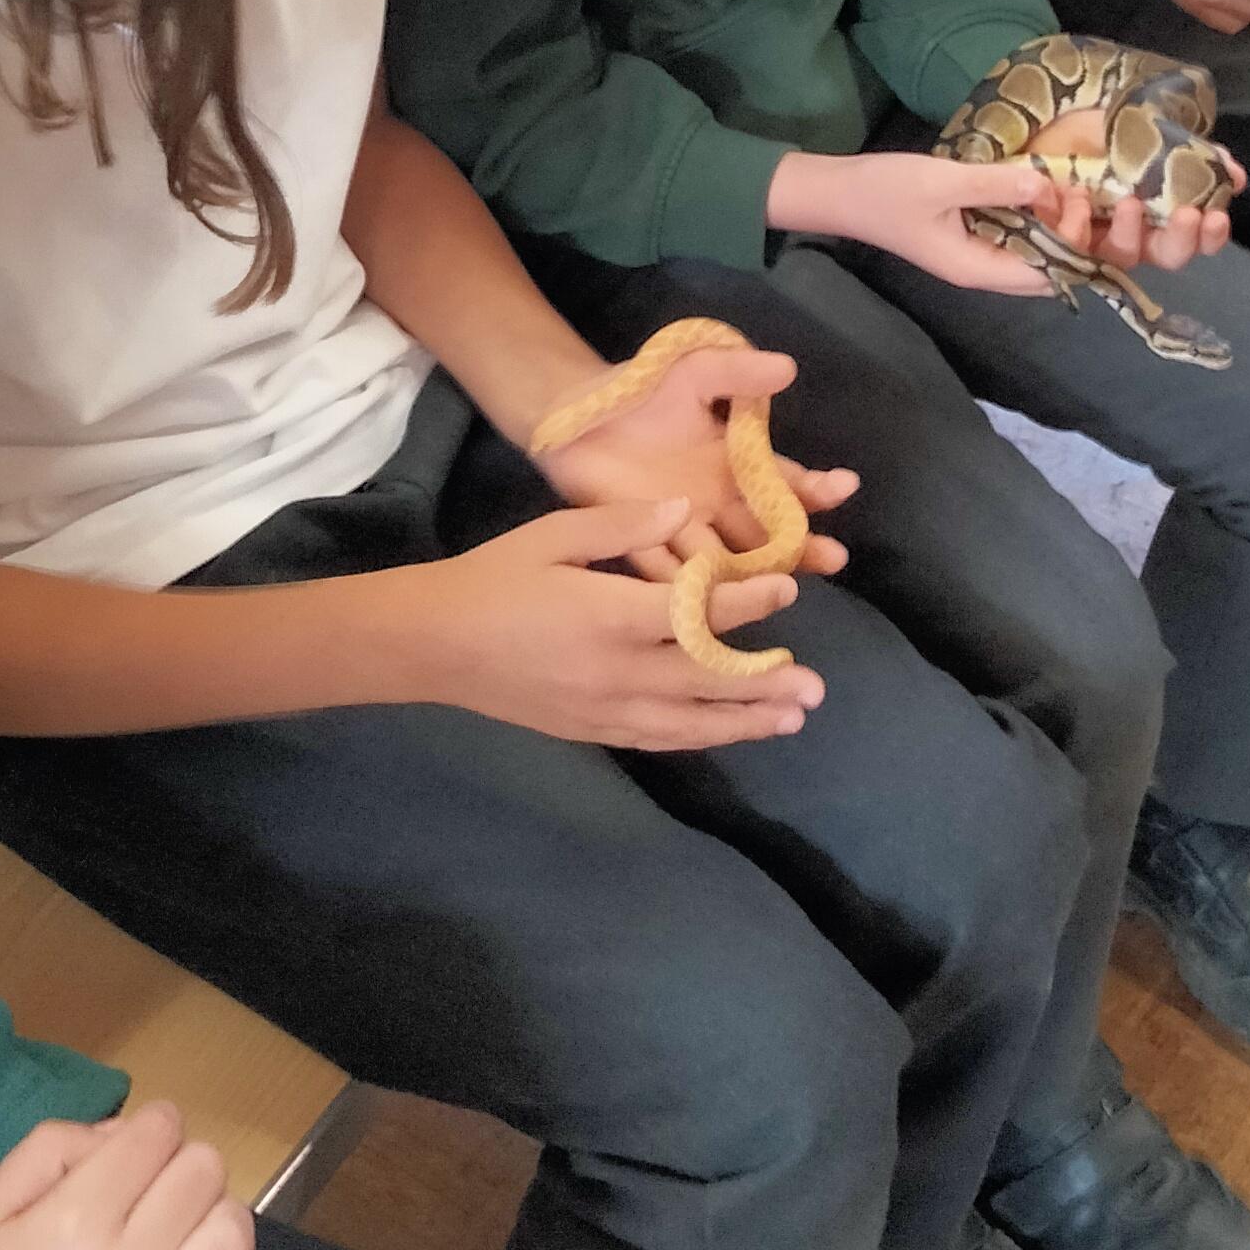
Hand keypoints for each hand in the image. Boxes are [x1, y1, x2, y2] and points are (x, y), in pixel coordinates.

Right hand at [0, 1104, 277, 1249]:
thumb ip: (54, 1147)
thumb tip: (125, 1130)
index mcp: (76, 1222)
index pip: (160, 1132)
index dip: (154, 1127)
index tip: (138, 1149)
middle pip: (205, 1172)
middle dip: (184, 1166)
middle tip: (159, 1190)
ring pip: (234, 1232)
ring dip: (216, 1218)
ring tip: (186, 1233)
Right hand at [391, 497, 823, 742]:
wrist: (435, 646)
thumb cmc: (495, 579)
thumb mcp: (554, 535)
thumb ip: (623, 527)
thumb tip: (685, 512)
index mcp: (609, 615)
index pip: (695, 613)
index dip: (746, 603)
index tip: (788, 590)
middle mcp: (616, 670)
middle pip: (705, 680)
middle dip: (763, 684)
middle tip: (815, 688)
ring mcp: (604, 708)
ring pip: (689, 721)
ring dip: (743, 722)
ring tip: (790, 720)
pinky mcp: (591, 729)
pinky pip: (657, 738)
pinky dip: (698, 736)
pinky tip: (727, 732)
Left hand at [535, 333, 857, 586]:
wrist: (572, 413)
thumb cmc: (640, 389)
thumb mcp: (692, 370)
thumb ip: (735, 371)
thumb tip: (787, 368)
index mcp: (736, 464)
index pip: (786, 481)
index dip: (816, 487)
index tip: (843, 486)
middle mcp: (718, 504)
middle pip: (768, 535)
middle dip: (802, 547)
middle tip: (833, 559)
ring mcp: (681, 528)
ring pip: (726, 562)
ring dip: (753, 578)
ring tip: (779, 591)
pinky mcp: (642, 541)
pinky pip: (667, 572)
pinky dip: (687, 591)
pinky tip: (709, 608)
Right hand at [770, 145, 1075, 296]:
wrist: (840, 193)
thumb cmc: (886, 190)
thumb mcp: (942, 181)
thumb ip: (996, 185)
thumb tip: (1047, 186)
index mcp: (978, 268)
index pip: (1049, 275)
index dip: (1073, 244)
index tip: (1073, 200)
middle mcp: (982, 270)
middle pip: (1049, 272)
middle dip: (1073, 239)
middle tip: (1075, 191)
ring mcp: (975, 255)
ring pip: (1034, 254)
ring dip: (1055, 227)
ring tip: (1063, 186)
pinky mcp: (969, 237)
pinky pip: (1015, 237)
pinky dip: (1035, 217)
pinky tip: (1038, 187)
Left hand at [1025, 105, 1240, 271]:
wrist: (1039, 114)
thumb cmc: (1094, 125)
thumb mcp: (1147, 130)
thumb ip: (1191, 153)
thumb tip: (1235, 175)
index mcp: (1159, 209)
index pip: (1194, 237)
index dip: (1210, 235)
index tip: (1217, 217)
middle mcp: (1133, 230)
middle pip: (1166, 256)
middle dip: (1182, 240)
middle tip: (1189, 216)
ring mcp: (1096, 236)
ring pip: (1124, 257)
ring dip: (1132, 233)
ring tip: (1130, 203)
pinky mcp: (1057, 235)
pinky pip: (1073, 247)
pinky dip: (1079, 226)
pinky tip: (1079, 198)